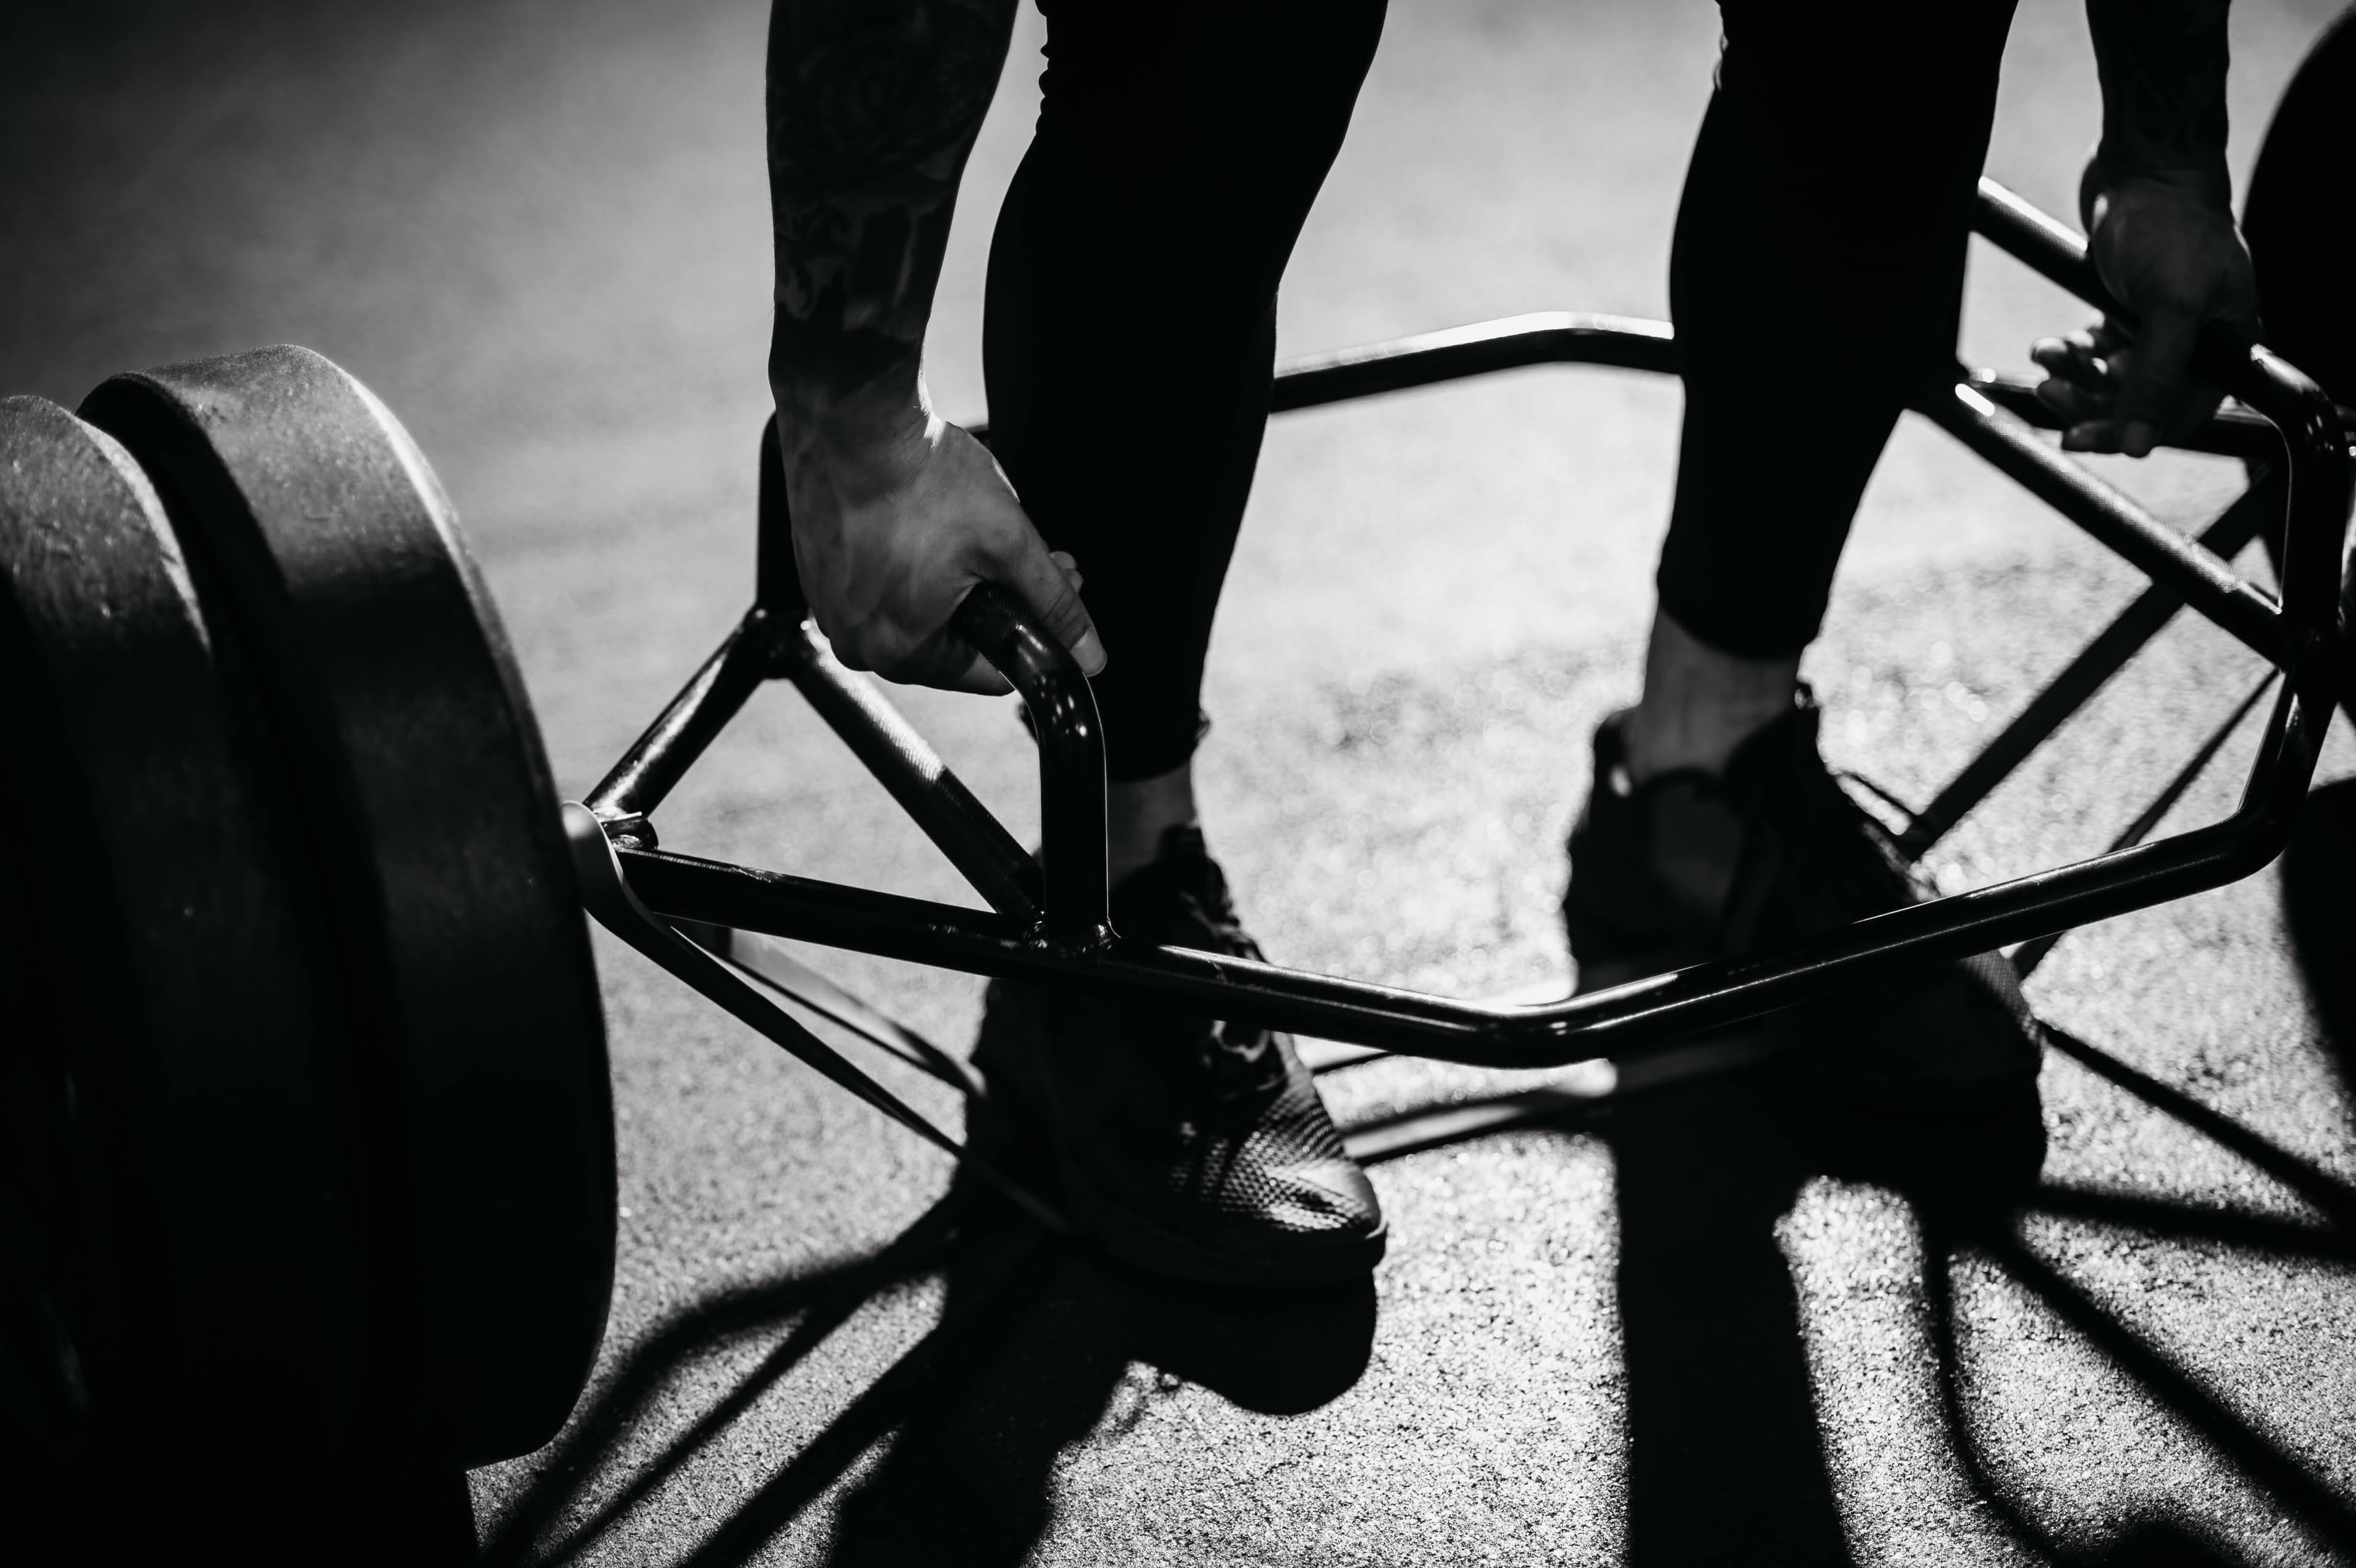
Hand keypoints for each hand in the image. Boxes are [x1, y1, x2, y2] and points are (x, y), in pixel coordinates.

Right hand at [780, 397, 1105, 693]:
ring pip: (918, 611)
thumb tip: (1087, 652)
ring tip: (974, 529)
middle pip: (954, 641)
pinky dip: (911, 561)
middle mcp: (856, 640)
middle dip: (996, 599)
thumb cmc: (916, 475)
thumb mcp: (1008, 544)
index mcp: (899, 650)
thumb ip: (1053, 604)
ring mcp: (831, 605)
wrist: (850, 416)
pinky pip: (880, 584)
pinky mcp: (819, 571)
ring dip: (956, 579)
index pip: (988, 673)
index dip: (1029, 632)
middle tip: (1024, 555)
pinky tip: (928, 522)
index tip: (1045, 594)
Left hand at [2030, 169, 2256, 457]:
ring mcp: (2162, 328)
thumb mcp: (2170, 307)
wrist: (2142, 169)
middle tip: (2052, 393)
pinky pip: (2097, 352)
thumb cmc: (2171, 227)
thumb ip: (2157, 377)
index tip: (2079, 437)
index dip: (2129, 432)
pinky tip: (2050, 345)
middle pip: (2139, 403)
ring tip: (2047, 357)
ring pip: (2112, 380)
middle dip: (2091, 403)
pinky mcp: (2130, 312)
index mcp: (2226, 347)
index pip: (2179, 416)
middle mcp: (2198, 343)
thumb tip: (2141, 444)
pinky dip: (2072, 352)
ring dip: (2076, 377)